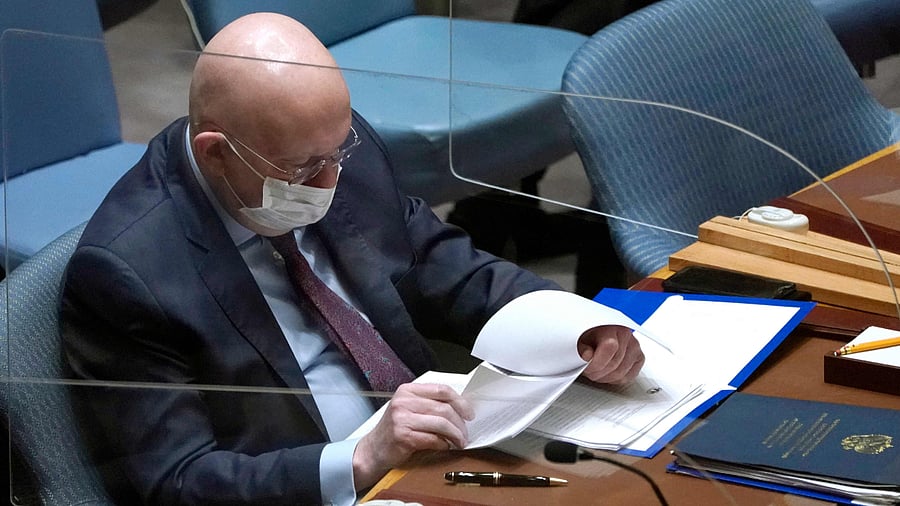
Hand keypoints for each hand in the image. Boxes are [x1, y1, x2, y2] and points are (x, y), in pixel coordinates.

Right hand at [352, 383, 473, 488]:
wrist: (373, 450)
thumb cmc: (394, 430)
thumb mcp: (408, 409)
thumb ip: (429, 404)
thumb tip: (460, 408)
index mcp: (407, 391)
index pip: (441, 390)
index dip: (460, 401)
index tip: (469, 413)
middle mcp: (403, 402)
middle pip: (444, 408)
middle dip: (460, 423)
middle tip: (465, 433)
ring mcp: (402, 419)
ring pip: (441, 424)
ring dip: (455, 435)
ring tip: (459, 442)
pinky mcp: (403, 436)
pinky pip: (433, 439)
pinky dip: (443, 444)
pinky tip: (445, 447)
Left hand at [577, 325, 643, 384]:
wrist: (596, 332)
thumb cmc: (588, 334)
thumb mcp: (579, 338)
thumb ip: (582, 348)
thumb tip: (587, 356)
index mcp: (611, 325)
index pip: (610, 348)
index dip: (596, 362)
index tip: (586, 366)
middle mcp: (626, 334)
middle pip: (614, 364)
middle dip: (598, 372)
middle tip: (588, 370)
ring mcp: (634, 346)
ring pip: (621, 373)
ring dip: (605, 377)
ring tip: (596, 371)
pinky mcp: (639, 357)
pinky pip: (628, 376)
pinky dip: (615, 379)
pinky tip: (607, 372)